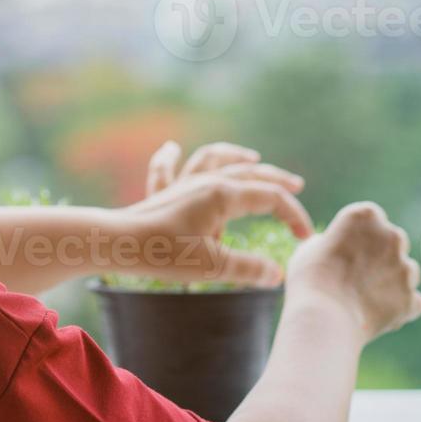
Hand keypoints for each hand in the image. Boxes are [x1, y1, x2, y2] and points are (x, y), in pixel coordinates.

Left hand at [122, 140, 313, 287]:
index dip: (292, 215)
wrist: (116, 243)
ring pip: (213, 160)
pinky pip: (167, 169)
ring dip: (234, 157)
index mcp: (223, 195)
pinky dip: (170, 157)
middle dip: (276, 180)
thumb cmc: (164, 254)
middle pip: (249, 173)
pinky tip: (171, 148)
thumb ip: (249, 269)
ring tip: (251, 157)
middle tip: (297, 186)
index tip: (304, 239)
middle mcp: (204, 183)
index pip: (270, 198)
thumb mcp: (214, 267)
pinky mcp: (161, 195)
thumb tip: (277, 273)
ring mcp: (182, 186)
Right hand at [284, 201, 420, 339]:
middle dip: (380, 255)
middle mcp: (392, 236)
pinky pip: (412, 301)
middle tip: (355, 274)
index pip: (370, 217)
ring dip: (392, 280)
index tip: (344, 248)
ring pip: (407, 271)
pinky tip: (377, 314)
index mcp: (366, 216)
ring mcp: (406, 269)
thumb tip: (339, 249)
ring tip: (364, 298)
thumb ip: (333, 242)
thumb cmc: (311, 279)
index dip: (357, 234)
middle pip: (393, 241)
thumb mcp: (311, 248)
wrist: (323, 318)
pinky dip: (399, 307)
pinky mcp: (411, 299)